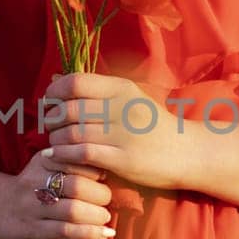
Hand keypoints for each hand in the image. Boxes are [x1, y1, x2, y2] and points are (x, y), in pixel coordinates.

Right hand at [0, 146, 114, 238]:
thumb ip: (70, 163)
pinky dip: (89, 233)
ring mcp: (32, 208)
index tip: (103, 176)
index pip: (77, 160)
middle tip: (107, 199)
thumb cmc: (31, 187)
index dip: (96, 169)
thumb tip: (107, 170)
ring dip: (97, 216)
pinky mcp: (32, 231)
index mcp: (42, 161)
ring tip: (104, 217)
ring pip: (73, 211)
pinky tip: (104, 234)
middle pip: (77, 186)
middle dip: (100, 194)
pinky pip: (66, 232)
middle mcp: (35, 182)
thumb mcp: (44, 166)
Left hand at [43, 72, 194, 192]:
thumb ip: (95, 89)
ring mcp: (124, 135)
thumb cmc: (153, 124)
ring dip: (55, 139)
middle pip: (69, 109)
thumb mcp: (129, 98)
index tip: (49, 102)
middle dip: (52, 119)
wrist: (188, 152)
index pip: (76, 82)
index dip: (54, 92)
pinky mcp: (124, 160)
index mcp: (123, 88)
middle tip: (49, 126)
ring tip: (54, 142)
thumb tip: (54, 78)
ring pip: (72, 133)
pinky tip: (56, 156)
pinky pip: (82, 154)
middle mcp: (123, 108)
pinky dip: (63, 155)